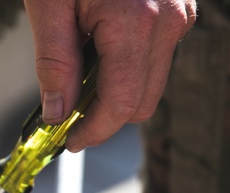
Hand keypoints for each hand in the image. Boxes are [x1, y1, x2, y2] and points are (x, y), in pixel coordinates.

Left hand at [23, 0, 196, 149]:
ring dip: (113, 90)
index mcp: (138, 23)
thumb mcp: (49, 4)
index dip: (93, 131)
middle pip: (141, 102)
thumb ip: (54, 62)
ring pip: (150, 82)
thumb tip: (56, 114)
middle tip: (63, 115)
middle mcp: (170, 22)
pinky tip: (95, 49)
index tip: (66, 141)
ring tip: (75, 73)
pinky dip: (125, 66)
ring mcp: (180, 14)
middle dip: (103, 116)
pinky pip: (155, 56)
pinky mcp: (180, 8)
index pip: (122, 104)